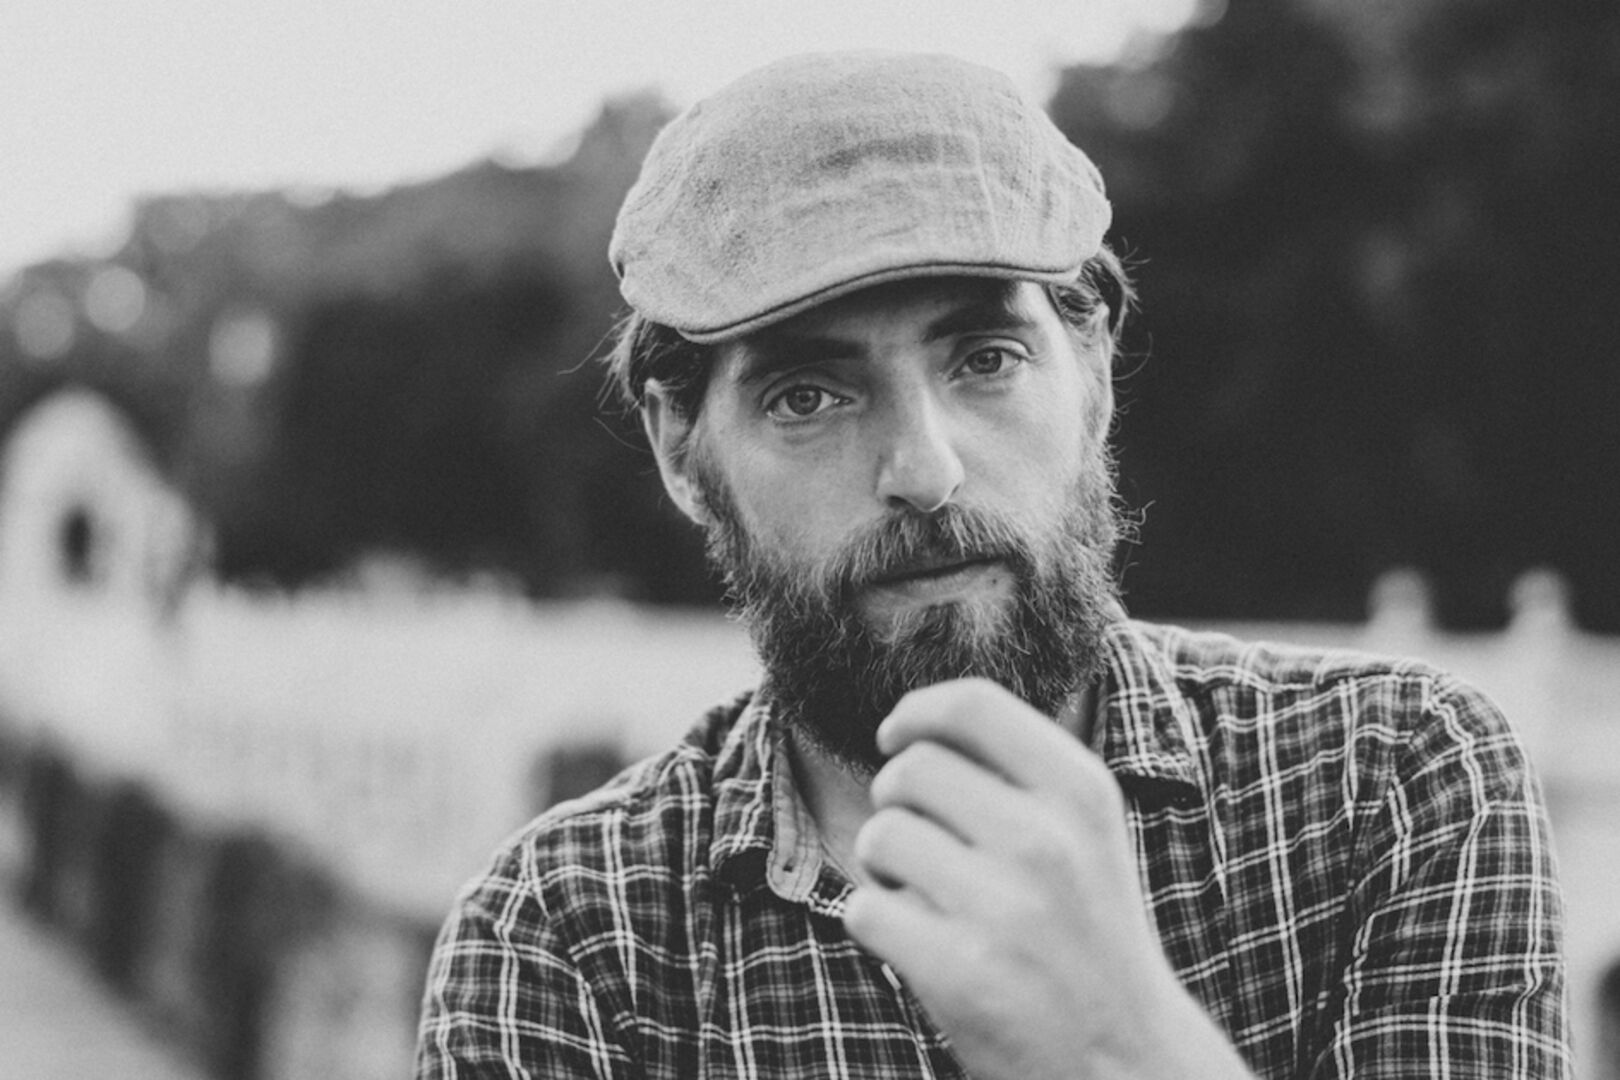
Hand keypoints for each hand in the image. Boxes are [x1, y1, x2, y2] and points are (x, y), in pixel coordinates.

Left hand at [841, 678, 1252, 1079]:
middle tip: (925, 845)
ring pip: (879, 836)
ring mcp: (1006, 908)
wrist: (1125, 1056)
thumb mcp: (1084, 831)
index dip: (916, 712)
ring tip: (927, 897)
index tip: (897, 737)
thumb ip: (1015, 768)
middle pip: (910, 768)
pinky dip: (877, 927)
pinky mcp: (962, 972)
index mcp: (1082, 792)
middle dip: (896, 801)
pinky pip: (864, 910)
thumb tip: (912, 722)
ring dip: (883, 867)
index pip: (973, 703)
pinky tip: (921, 945)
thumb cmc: (1085, 929)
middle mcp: (1048, 841)